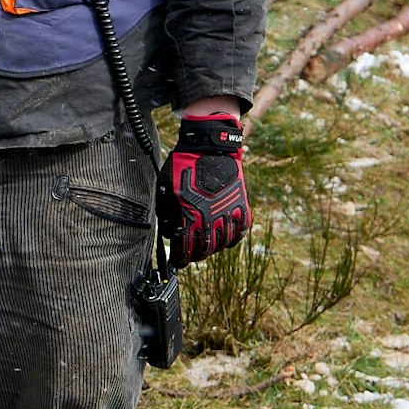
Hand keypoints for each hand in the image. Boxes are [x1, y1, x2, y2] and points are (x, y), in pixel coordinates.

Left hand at [157, 112, 249, 266]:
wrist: (209, 147)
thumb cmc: (183, 166)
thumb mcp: (166, 188)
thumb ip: (166, 213)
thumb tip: (169, 232)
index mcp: (189, 216)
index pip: (185, 249)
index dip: (180, 259)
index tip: (178, 262)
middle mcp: (210, 219)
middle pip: (204, 250)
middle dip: (195, 255)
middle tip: (190, 255)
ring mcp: (228, 213)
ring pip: (221, 244)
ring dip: (212, 248)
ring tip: (205, 246)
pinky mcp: (242, 207)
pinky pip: (238, 232)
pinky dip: (231, 238)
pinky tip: (224, 238)